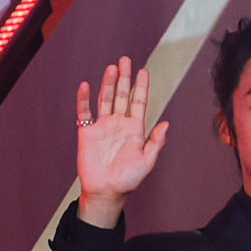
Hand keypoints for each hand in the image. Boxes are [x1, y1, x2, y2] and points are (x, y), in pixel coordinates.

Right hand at [70, 55, 167, 222]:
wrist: (106, 190)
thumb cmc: (129, 178)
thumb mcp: (147, 160)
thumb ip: (156, 142)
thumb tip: (166, 123)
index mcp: (135, 129)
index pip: (139, 102)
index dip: (141, 87)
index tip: (143, 70)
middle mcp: (119, 123)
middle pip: (121, 95)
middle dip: (124, 78)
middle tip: (126, 59)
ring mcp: (103, 126)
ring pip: (105, 99)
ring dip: (107, 83)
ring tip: (111, 67)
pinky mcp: (87, 131)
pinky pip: (84, 111)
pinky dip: (84, 99)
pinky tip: (86, 85)